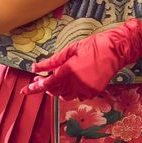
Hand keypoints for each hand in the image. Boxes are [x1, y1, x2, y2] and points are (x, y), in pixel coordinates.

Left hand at [24, 19, 141, 98]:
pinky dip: (72, 90)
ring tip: (59, 79)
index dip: (35, 88)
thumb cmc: (93, 46)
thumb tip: (36, 67)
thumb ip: (52, 61)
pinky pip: (78, 95)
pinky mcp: (93, 92)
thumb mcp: (70, 50)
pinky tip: (74, 80)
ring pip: (65, 96)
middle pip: (54, 91)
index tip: (25, 90)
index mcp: (68, 72)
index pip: (47, 84)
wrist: (115, 50)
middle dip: (47, 87)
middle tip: (42, 80)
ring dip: (59, 90)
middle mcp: (75, 84)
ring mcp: (85, 89)